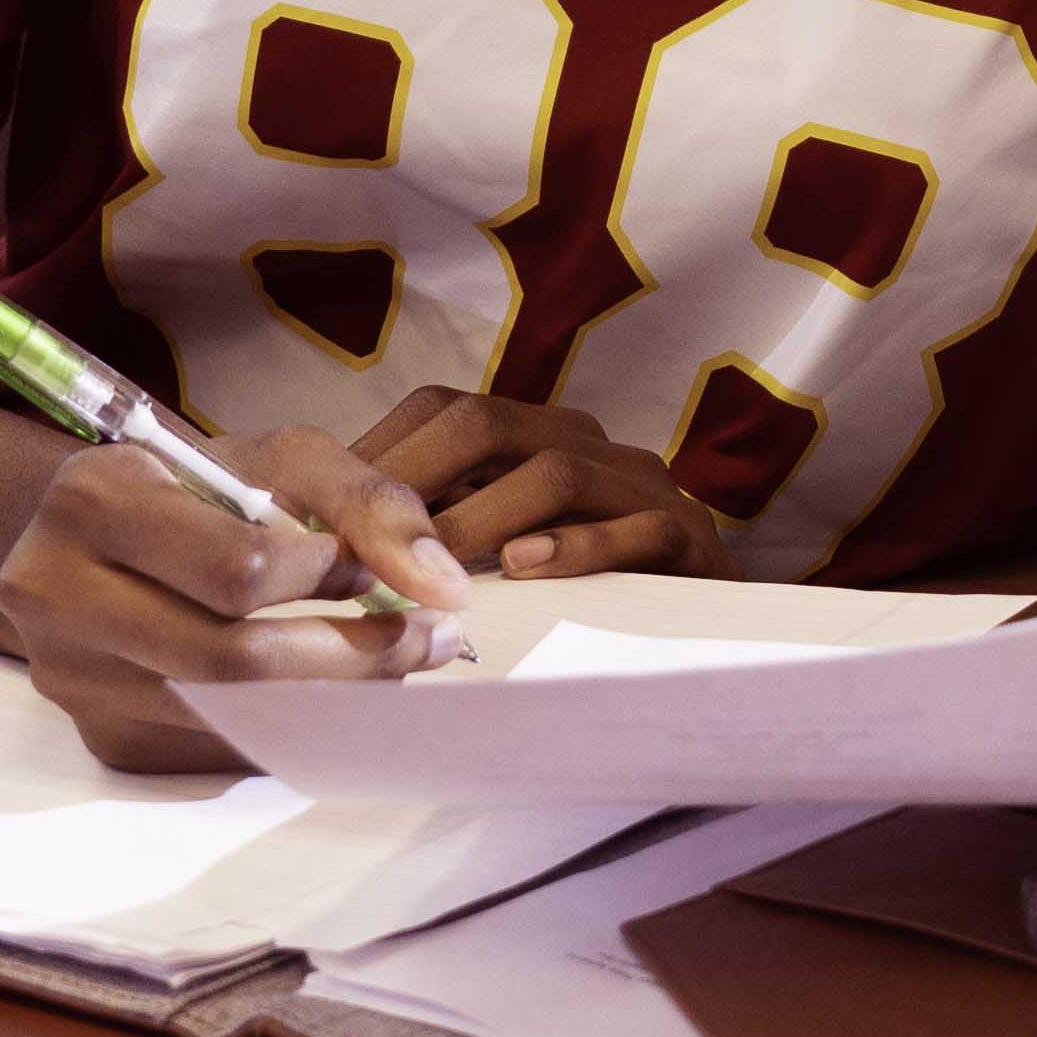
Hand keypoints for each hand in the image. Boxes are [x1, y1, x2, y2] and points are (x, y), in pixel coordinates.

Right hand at [0, 426, 470, 771]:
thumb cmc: (195, 487)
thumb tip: (442, 588)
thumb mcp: (276, 458)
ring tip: (390, 663)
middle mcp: (54, 593)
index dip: (325, 578)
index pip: (236, 569)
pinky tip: (322, 694)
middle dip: (351, 656)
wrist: (89, 535)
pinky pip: (215, 752)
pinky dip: (286, 731)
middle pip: (229, 661)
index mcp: (93, 500)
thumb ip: (368, 503)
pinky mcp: (98, 735)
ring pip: (225, 716)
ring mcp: (70, 678)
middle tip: (429, 640)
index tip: (369, 571)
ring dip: (329, 700)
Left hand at [351, 386, 729, 581]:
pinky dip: (577, 547)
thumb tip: (333, 544)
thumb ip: (439, 530)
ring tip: (435, 568)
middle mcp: (587, 444)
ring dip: (485, 518)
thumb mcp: (500, 546)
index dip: (385, 447)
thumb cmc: (582, 590)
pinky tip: (526, 569)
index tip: (324, 504)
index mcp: (537, 436)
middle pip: (493, 425)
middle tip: (363, 537)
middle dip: (420, 475)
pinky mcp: (688, 538)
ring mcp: (640, 487)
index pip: (447, 409)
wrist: (712, 627)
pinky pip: (634, 530)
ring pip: (557, 471)